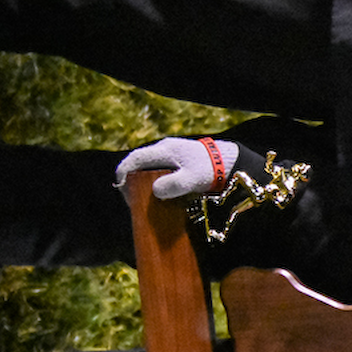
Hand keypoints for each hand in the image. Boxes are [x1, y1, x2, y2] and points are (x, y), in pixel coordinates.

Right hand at [114, 137, 239, 198]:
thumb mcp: (193, 179)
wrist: (230, 162)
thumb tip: (155, 191)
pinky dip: (156, 184)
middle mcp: (165, 150)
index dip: (123, 173)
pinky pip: (159, 172)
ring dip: (145, 184)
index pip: (135, 159)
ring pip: (149, 170)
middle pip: (139, 165)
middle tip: (134, 201)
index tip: (121, 189)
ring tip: (147, 201)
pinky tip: (160, 197)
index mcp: (165, 150)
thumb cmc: (211, 169)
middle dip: (132, 182)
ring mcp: (171, 156)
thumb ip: (174, 184)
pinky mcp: (178, 163)